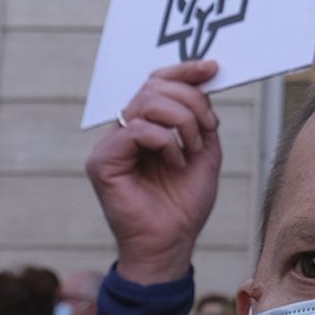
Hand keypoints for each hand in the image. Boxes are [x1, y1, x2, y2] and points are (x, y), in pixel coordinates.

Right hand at [86, 60, 221, 286]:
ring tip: (194, 148)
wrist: (171, 246)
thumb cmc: (184, 206)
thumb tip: (205, 84)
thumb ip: (202, 119)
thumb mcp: (204, 153)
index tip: (212, 67)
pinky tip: (176, 163)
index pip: (157, 82)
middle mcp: (123, 130)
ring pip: (146, 102)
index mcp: (145, 125)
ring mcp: (110, 145)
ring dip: (182, 120)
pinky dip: (165, 141)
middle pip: (154, 86)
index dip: (184, 70)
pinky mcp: (102, 162)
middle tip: (208, 124)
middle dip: (190, 99)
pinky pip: (135, 129)